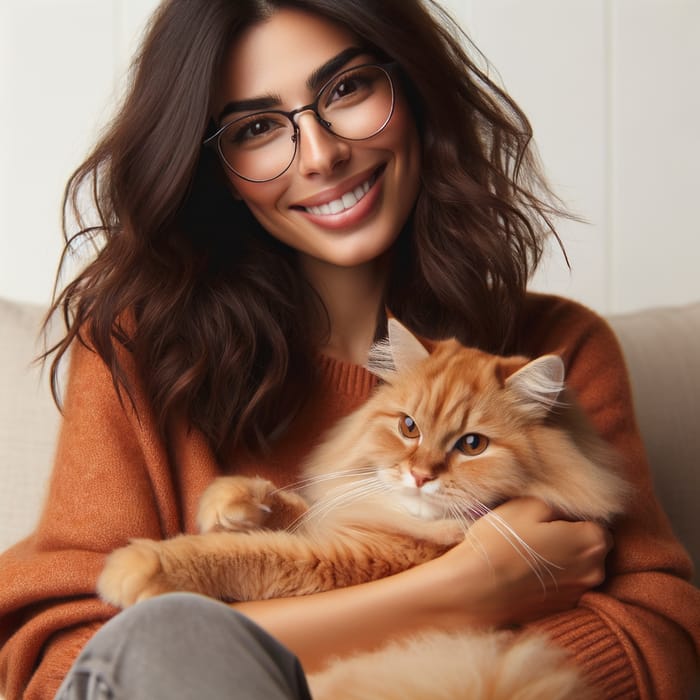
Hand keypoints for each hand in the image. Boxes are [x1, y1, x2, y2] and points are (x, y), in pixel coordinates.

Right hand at [431, 497, 612, 627]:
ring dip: (561, 556)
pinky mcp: (560, 608)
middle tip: (537, 529)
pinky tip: (525, 569)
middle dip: (570, 535)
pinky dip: (551, 576)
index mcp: (593, 541)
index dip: (572, 513)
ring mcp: (578, 593)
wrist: (475, 587)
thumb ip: (560, 503)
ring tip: (529, 550)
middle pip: (590, 544)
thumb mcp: (530, 504)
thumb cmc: (503, 540)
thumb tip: (569, 507)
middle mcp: (595, 571)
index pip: (597, 518)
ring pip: (576, 564)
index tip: (549, 513)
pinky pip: (562, 583)